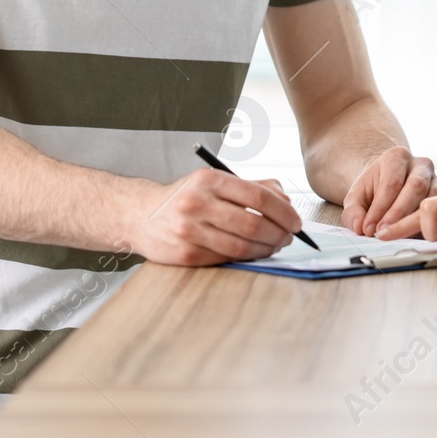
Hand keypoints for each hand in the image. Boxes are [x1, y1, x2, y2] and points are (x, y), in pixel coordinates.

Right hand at [127, 169, 302, 265]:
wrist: (140, 215)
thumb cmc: (186, 197)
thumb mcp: (215, 181)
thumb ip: (253, 187)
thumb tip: (286, 201)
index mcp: (209, 180)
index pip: (258, 196)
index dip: (283, 211)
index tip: (296, 220)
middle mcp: (197, 203)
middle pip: (253, 223)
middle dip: (279, 233)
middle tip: (289, 236)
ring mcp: (189, 230)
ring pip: (241, 245)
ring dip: (266, 248)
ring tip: (275, 245)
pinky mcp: (185, 254)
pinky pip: (226, 258)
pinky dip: (247, 257)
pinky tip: (254, 252)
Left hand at [341, 146, 436, 234]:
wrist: (389, 184)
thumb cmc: (373, 190)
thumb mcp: (356, 197)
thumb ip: (353, 212)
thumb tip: (360, 227)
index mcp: (397, 156)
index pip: (391, 182)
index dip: (380, 208)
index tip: (369, 228)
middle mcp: (421, 164)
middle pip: (415, 187)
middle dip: (398, 214)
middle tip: (382, 233)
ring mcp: (436, 179)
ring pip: (431, 199)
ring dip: (414, 221)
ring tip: (396, 236)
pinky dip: (426, 226)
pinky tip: (411, 236)